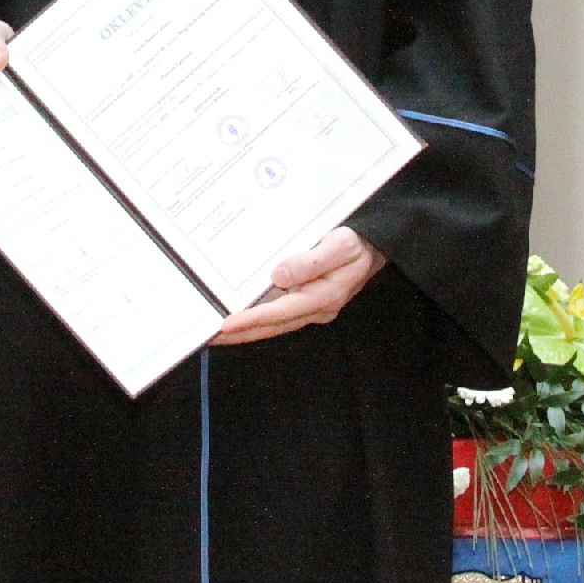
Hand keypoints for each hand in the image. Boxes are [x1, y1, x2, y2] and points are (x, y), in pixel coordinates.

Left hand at [211, 227, 386, 345]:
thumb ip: (311, 261)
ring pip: (272, 324)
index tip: (226, 325)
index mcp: (323, 297)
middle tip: (209, 338)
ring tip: (217, 333)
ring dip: (246, 330)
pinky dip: (256, 318)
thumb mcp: (340, 246)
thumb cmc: (357, 244)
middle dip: (240, 334)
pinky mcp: (306, 301)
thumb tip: (279, 275)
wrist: (374, 246)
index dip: (251, 319)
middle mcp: (315, 308)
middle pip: (271, 326)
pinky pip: (277, 315)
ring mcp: (310, 308)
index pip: (280, 312)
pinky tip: (240, 316)